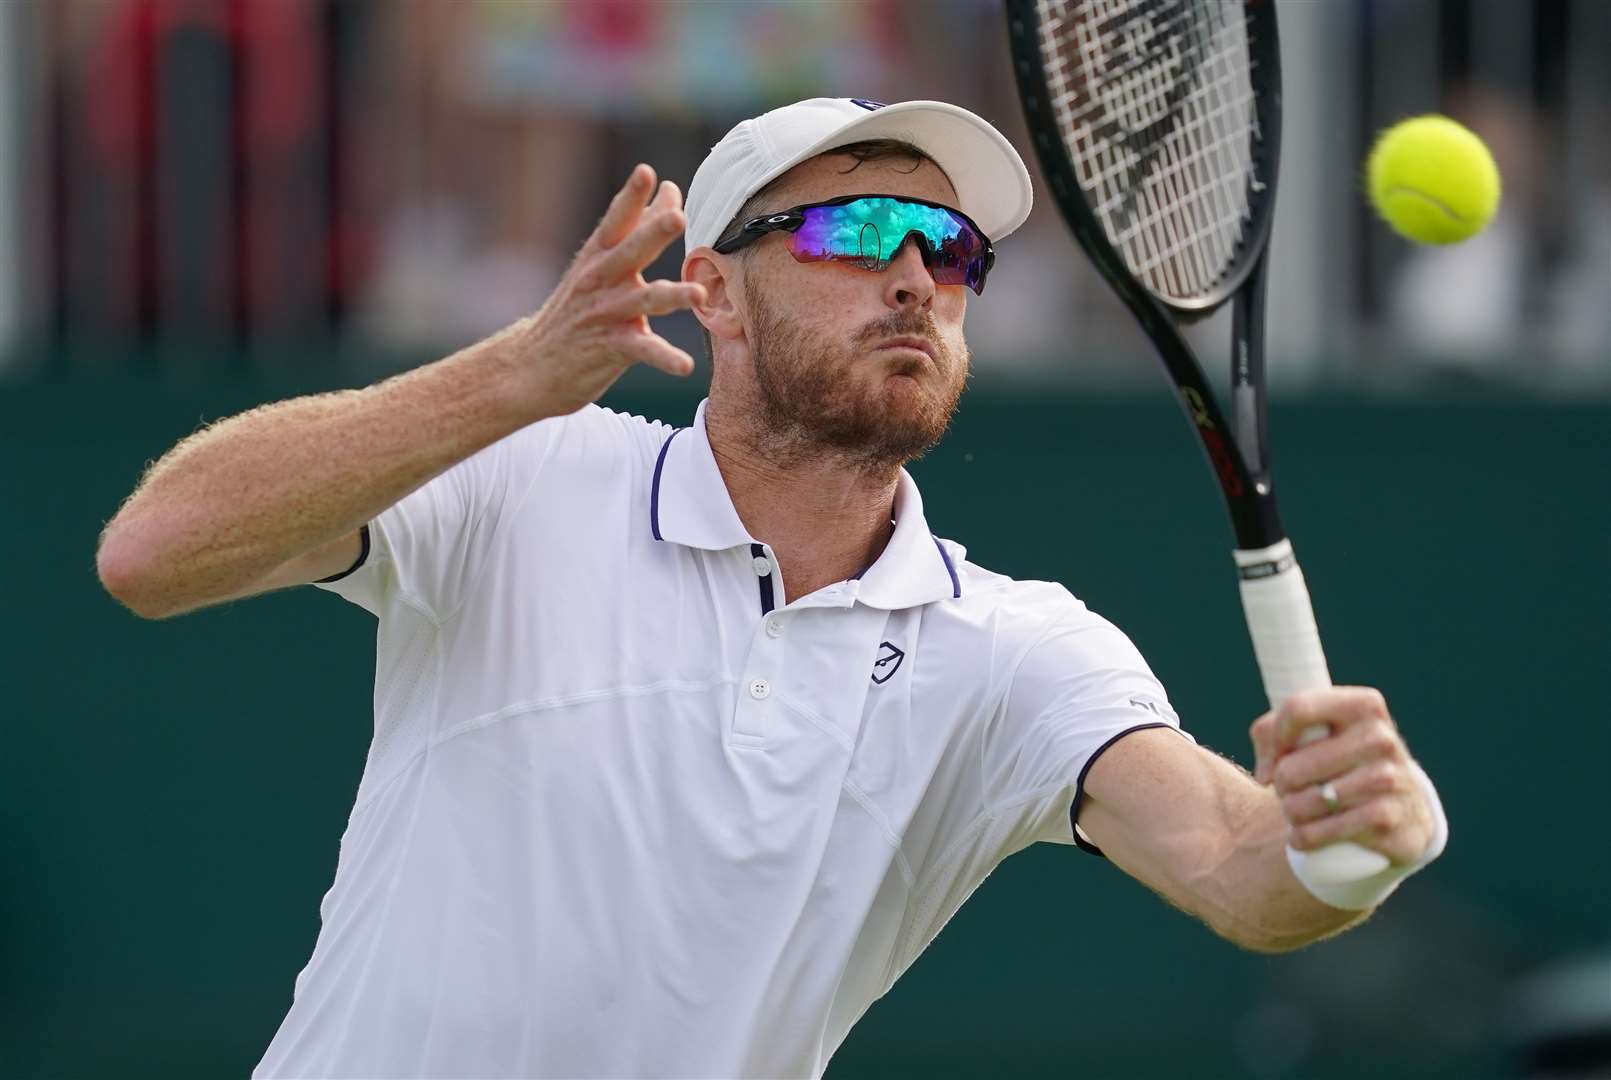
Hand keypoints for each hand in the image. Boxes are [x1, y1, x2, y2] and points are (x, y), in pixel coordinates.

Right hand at [505, 164, 707, 416]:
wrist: (532, 365)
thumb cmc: (576, 309)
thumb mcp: (600, 264)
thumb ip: (637, 228)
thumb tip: (668, 188)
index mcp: (598, 256)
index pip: (616, 221)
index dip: (631, 196)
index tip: (647, 173)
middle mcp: (601, 280)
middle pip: (630, 252)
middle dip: (653, 234)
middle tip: (677, 218)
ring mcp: (606, 313)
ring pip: (643, 299)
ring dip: (671, 295)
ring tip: (698, 294)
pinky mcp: (611, 347)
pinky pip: (643, 350)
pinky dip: (665, 357)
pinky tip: (685, 366)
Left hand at [1250, 687, 1435, 865]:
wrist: (1406, 807)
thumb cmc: (1344, 760)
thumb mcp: (1317, 732)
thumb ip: (1273, 731)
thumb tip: (1265, 774)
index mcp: (1364, 705)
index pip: (1297, 709)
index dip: (1276, 737)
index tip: (1281, 753)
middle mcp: (1380, 738)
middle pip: (1291, 769)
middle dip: (1282, 784)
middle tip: (1294, 787)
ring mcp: (1387, 779)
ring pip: (1300, 805)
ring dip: (1291, 813)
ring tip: (1303, 809)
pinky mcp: (1385, 819)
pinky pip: (1315, 833)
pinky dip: (1301, 838)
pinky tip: (1306, 834)